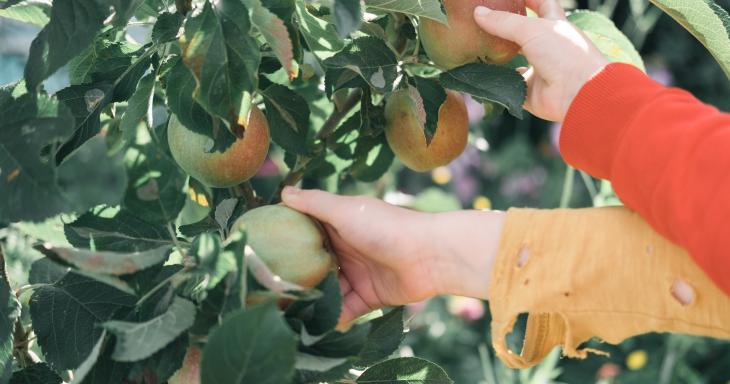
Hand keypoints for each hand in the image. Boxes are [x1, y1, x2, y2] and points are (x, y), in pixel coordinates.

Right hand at [281, 187, 504, 325]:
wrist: (430, 255)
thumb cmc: (386, 226)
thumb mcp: (345, 210)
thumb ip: (314, 203)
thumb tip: (283, 191)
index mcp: (338, 224)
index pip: (306, 233)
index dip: (286, 241)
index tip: (260, 251)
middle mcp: (345, 249)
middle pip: (314, 265)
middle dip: (296, 277)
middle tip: (268, 291)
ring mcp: (356, 273)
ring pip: (327, 290)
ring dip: (313, 301)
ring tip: (288, 313)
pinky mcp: (368, 296)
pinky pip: (345, 308)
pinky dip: (333, 317)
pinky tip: (315, 325)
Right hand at [473, 0, 609, 121]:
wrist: (576, 93)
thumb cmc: (563, 54)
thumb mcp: (532, 30)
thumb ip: (505, 22)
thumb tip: (478, 12)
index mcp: (554, 26)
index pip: (542, 4)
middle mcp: (548, 47)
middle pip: (524, 33)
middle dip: (508, 27)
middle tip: (486, 21)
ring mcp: (539, 70)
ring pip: (515, 60)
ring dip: (500, 56)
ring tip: (477, 47)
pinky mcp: (531, 91)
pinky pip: (510, 86)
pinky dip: (499, 82)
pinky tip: (484, 76)